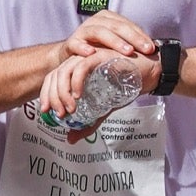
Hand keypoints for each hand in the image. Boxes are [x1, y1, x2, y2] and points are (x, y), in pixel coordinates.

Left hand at [37, 50, 160, 142]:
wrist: (149, 73)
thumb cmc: (127, 86)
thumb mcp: (104, 109)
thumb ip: (88, 123)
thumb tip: (70, 139)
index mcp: (77, 70)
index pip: (53, 79)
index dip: (46, 94)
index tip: (46, 111)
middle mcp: (79, 61)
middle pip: (55, 75)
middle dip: (53, 96)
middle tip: (59, 114)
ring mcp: (89, 57)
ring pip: (65, 71)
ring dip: (63, 91)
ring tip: (70, 108)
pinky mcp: (100, 56)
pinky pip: (82, 67)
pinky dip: (77, 81)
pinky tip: (78, 95)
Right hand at [53, 10, 156, 68]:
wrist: (72, 55)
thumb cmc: (99, 49)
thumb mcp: (115, 44)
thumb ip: (130, 43)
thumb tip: (153, 50)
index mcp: (108, 19)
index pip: (127, 25)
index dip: (140, 36)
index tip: (152, 48)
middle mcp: (96, 22)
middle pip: (116, 26)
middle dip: (133, 38)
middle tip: (145, 50)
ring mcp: (83, 31)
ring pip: (99, 32)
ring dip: (114, 41)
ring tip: (127, 51)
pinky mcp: (71, 42)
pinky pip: (76, 43)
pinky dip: (83, 48)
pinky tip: (92, 53)